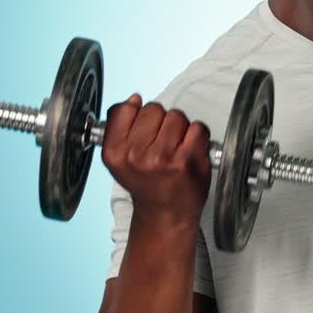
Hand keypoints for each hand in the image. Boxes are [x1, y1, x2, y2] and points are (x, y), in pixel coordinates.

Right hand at [101, 94, 212, 232]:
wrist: (165, 213)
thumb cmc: (147, 183)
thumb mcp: (119, 158)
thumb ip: (121, 126)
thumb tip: (134, 99)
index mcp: (115, 153)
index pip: (125, 108)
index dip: (137, 116)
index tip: (142, 131)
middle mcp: (136, 155)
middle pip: (154, 109)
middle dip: (160, 121)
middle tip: (160, 144)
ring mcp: (162, 157)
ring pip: (176, 115)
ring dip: (180, 128)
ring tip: (175, 149)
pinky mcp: (188, 160)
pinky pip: (197, 127)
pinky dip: (198, 137)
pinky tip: (189, 152)